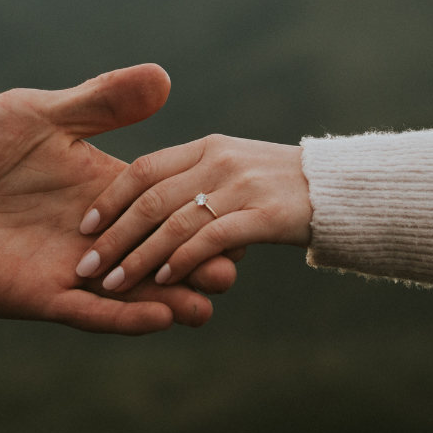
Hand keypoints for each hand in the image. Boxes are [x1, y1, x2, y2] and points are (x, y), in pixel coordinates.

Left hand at [0, 65, 237, 334]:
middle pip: (153, 255)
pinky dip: (122, 318)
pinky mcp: (38, 295)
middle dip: (192, 266)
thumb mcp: (39, 115)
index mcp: (97, 188)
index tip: (235, 217)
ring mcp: (66, 268)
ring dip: (168, 299)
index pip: (157, 206)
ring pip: (130, 292)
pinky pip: (88, 313)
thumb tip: (164, 76)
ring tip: (206, 305)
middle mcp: (90, 234)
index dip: (193, 214)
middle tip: (233, 271)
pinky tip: (158, 317)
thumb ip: (101, 104)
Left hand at [75, 135, 312, 293]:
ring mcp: (243, 186)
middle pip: (152, 199)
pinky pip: (212, 238)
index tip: (84, 227)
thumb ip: (194, 180)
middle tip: (86, 266)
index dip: (110, 199)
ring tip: (112, 284)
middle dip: (114, 236)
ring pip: (175, 223)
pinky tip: (163, 281)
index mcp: (206, 148)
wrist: (347, 187)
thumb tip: (148, 209)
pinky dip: (183, 260)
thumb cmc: (283, 185)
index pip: (144, 170)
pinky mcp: (266, 214)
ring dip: (139, 257)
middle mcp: (219, 161)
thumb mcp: (235, 166)